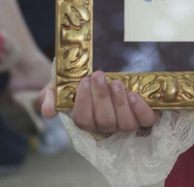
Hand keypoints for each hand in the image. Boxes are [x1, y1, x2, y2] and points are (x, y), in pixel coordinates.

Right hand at [40, 71, 157, 135]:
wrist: (102, 69)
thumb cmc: (80, 79)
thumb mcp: (59, 84)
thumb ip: (50, 97)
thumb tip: (47, 113)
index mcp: (86, 118)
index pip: (83, 120)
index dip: (84, 103)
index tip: (84, 80)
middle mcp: (106, 124)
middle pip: (105, 121)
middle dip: (102, 98)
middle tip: (99, 75)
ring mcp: (125, 121)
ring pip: (125, 123)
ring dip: (120, 103)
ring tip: (116, 83)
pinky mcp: (144, 115)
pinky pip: (146, 120)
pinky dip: (141, 109)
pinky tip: (134, 95)